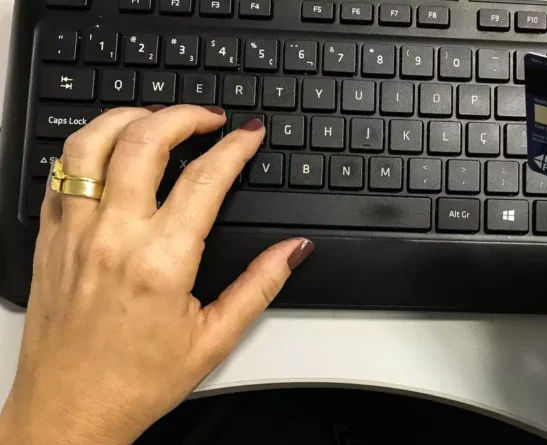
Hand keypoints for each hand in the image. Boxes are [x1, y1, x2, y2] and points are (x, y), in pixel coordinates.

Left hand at [0, 105, 313, 444]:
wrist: (69, 410)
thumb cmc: (135, 381)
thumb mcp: (214, 339)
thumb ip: (260, 286)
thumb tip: (293, 250)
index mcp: (161, 262)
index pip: (205, 179)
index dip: (234, 147)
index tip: (249, 134)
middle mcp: (113, 237)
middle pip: (145, 141)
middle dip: (184, 116)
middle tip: (209, 118)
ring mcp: (75, 233)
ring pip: (92, 144)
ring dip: (129, 118)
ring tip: (158, 119)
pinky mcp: (50, 239)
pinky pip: (61, 172)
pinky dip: (89, 148)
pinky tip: (113, 152)